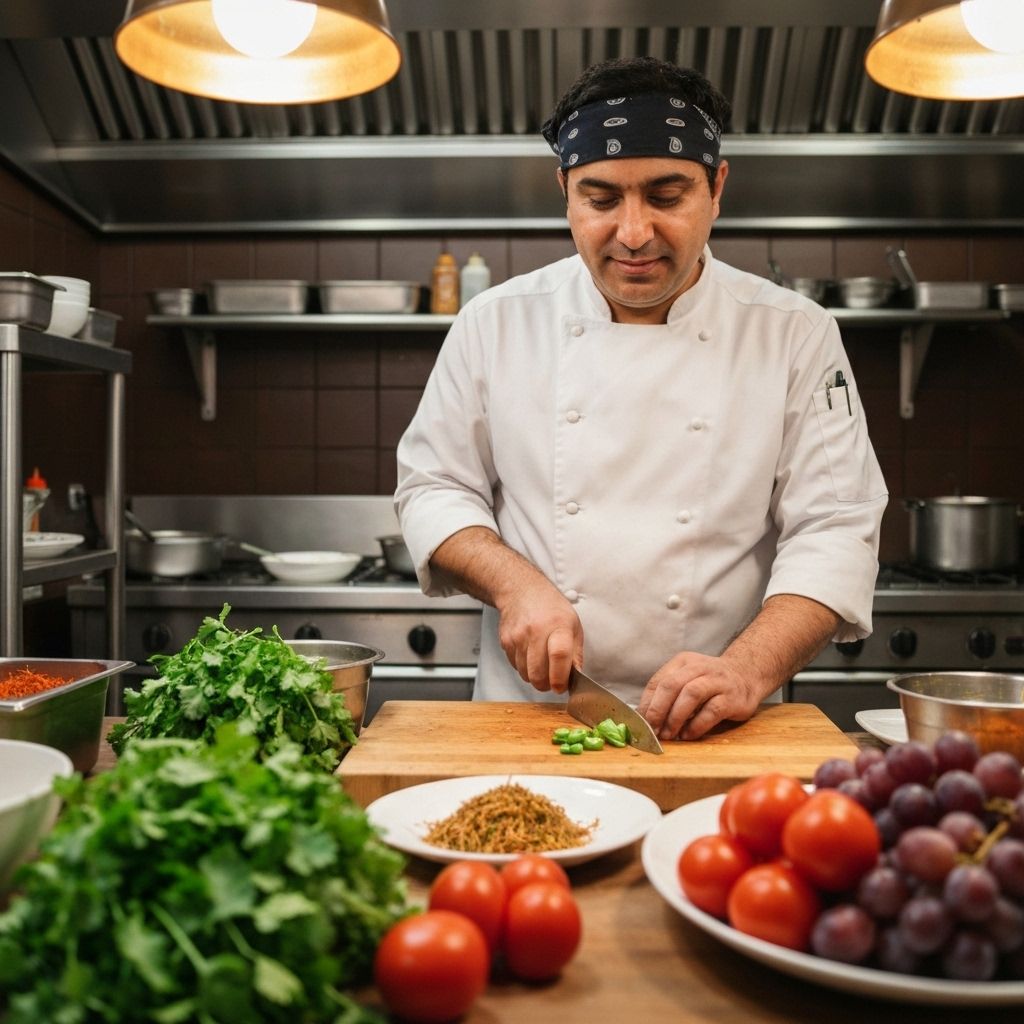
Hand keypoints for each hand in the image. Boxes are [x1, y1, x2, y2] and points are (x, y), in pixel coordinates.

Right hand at [495, 578, 583, 693]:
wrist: (522, 591)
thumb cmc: (551, 608)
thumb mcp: (573, 625)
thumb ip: (576, 654)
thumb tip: (577, 678)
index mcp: (558, 626)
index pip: (559, 655)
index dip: (560, 677)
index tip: (561, 687)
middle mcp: (536, 630)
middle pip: (538, 672)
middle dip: (547, 684)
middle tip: (553, 680)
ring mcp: (518, 636)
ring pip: (525, 674)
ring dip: (534, 677)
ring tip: (541, 663)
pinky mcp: (506, 641)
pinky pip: (515, 666)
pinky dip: (524, 667)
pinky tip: (530, 654)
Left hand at [637, 651, 764, 740]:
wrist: (746, 675)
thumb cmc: (709, 683)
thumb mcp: (687, 680)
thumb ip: (668, 695)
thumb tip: (644, 718)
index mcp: (682, 662)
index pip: (658, 681)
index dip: (647, 704)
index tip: (641, 723)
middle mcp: (699, 667)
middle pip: (671, 685)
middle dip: (658, 710)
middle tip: (652, 730)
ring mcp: (717, 681)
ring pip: (691, 694)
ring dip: (675, 717)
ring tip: (668, 734)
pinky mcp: (732, 697)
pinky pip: (711, 711)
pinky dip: (697, 725)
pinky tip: (688, 735)